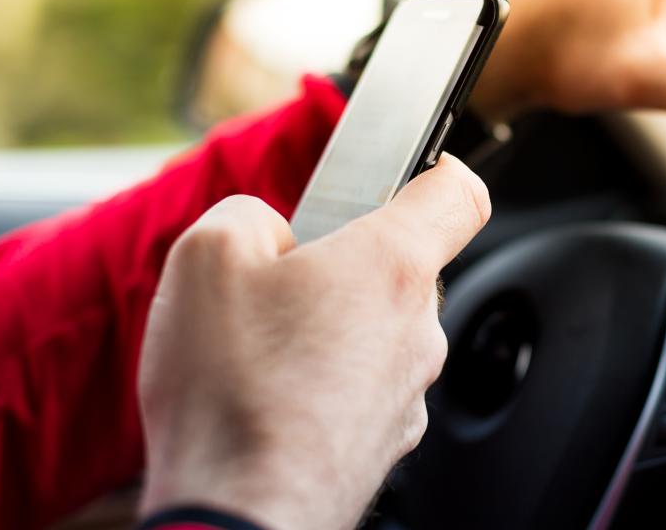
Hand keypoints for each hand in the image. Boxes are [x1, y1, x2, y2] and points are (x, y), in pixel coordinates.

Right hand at [138, 155, 490, 528]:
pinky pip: (363, 384)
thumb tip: (269, 230)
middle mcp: (418, 327)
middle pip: (398, 267)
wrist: (239, 516)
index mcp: (390, 265)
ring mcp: (408, 389)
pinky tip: (271, 398)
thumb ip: (249, 214)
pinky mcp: (388, 439)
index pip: (458, 194)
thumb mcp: (207, 257)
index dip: (436, 170)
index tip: (413, 171)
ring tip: (261, 353)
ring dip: (329, 327)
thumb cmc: (232, 392)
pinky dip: (326, 381)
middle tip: (277, 285)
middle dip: (341, 264)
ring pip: (376, 329)